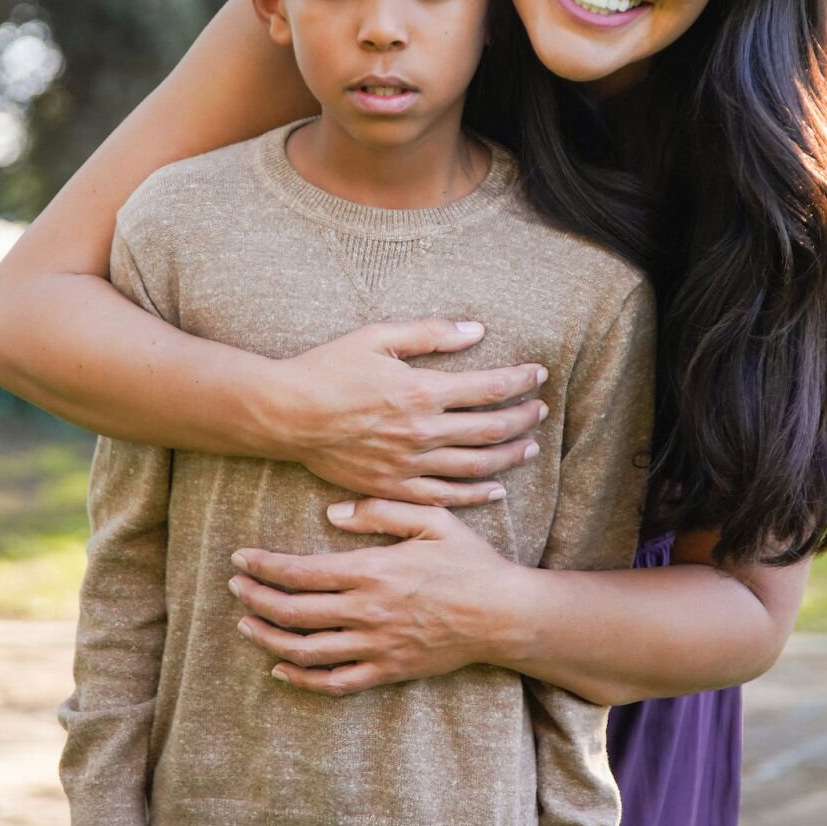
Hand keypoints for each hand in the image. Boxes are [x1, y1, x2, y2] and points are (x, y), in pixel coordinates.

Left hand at [230, 499, 531, 694]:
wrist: (503, 614)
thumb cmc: (469, 561)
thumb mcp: (432, 519)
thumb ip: (380, 510)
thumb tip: (331, 512)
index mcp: (373, 570)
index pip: (301, 571)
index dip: (264, 566)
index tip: (241, 558)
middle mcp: (368, 611)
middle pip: (293, 611)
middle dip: (255, 598)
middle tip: (235, 587)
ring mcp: (376, 645)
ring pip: (306, 650)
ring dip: (268, 638)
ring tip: (247, 624)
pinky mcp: (388, 670)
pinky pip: (335, 682)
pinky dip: (302, 678)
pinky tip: (281, 668)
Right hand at [269, 319, 547, 506]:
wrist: (286, 414)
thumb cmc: (328, 368)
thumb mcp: (378, 337)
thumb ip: (431, 333)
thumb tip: (476, 330)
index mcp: (423, 391)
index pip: (490, 387)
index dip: (520, 380)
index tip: (537, 374)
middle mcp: (422, 432)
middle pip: (491, 429)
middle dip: (524, 418)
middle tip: (541, 410)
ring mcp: (409, 464)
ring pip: (476, 466)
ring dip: (509, 456)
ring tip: (530, 446)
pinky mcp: (393, 487)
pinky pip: (446, 496)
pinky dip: (476, 494)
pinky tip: (496, 488)